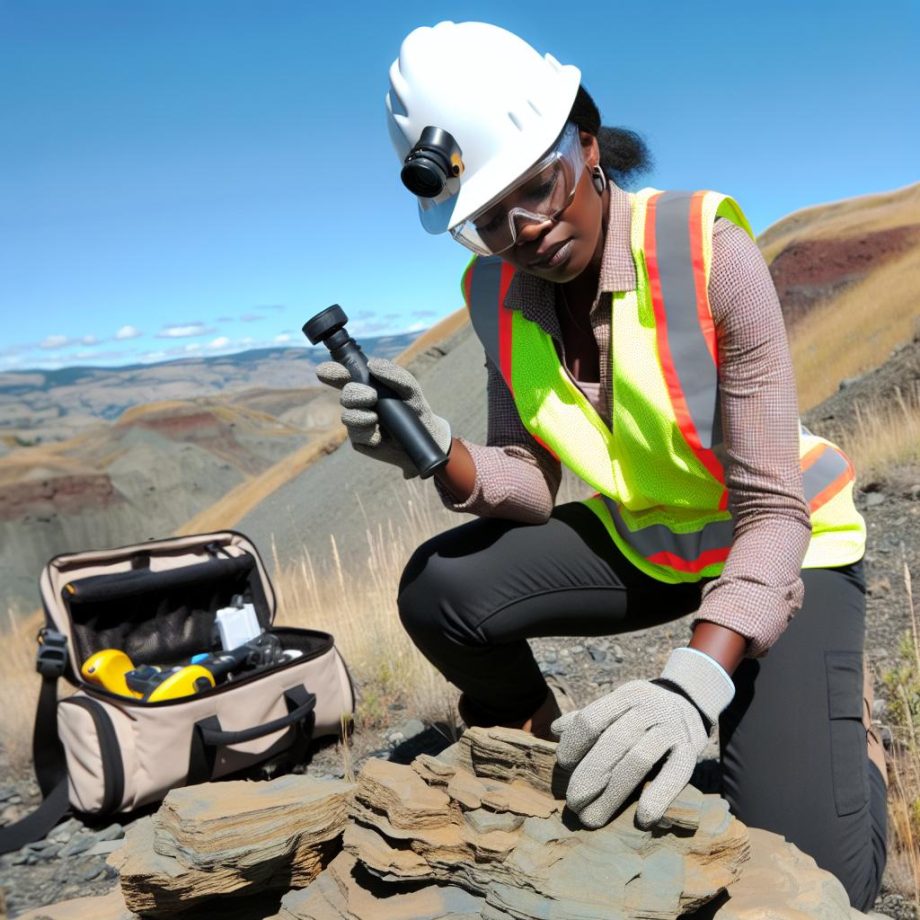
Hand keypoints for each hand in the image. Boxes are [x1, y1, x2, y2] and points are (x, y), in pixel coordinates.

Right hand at [315, 356, 451, 478]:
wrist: (427, 439)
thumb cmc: (417, 409)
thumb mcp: (410, 389)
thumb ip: (395, 374)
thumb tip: (372, 364)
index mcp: (368, 386)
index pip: (344, 376)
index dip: (332, 372)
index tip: (323, 371)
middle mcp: (360, 403)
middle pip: (345, 394)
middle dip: (354, 394)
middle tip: (371, 396)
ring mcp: (358, 423)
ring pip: (347, 416)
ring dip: (360, 415)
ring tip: (376, 418)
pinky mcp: (361, 441)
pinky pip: (356, 435)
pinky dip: (367, 433)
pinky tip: (379, 436)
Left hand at [551, 648, 734, 828]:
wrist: (691, 701)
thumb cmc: (643, 711)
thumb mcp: (619, 705)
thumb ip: (590, 718)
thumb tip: (554, 730)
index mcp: (626, 695)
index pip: (592, 718)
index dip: (574, 743)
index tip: (562, 764)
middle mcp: (649, 708)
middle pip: (613, 742)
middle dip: (589, 775)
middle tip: (572, 802)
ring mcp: (673, 728)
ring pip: (638, 761)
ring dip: (613, 794)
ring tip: (593, 817)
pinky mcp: (692, 750)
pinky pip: (675, 775)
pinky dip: (658, 796)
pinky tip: (643, 818)